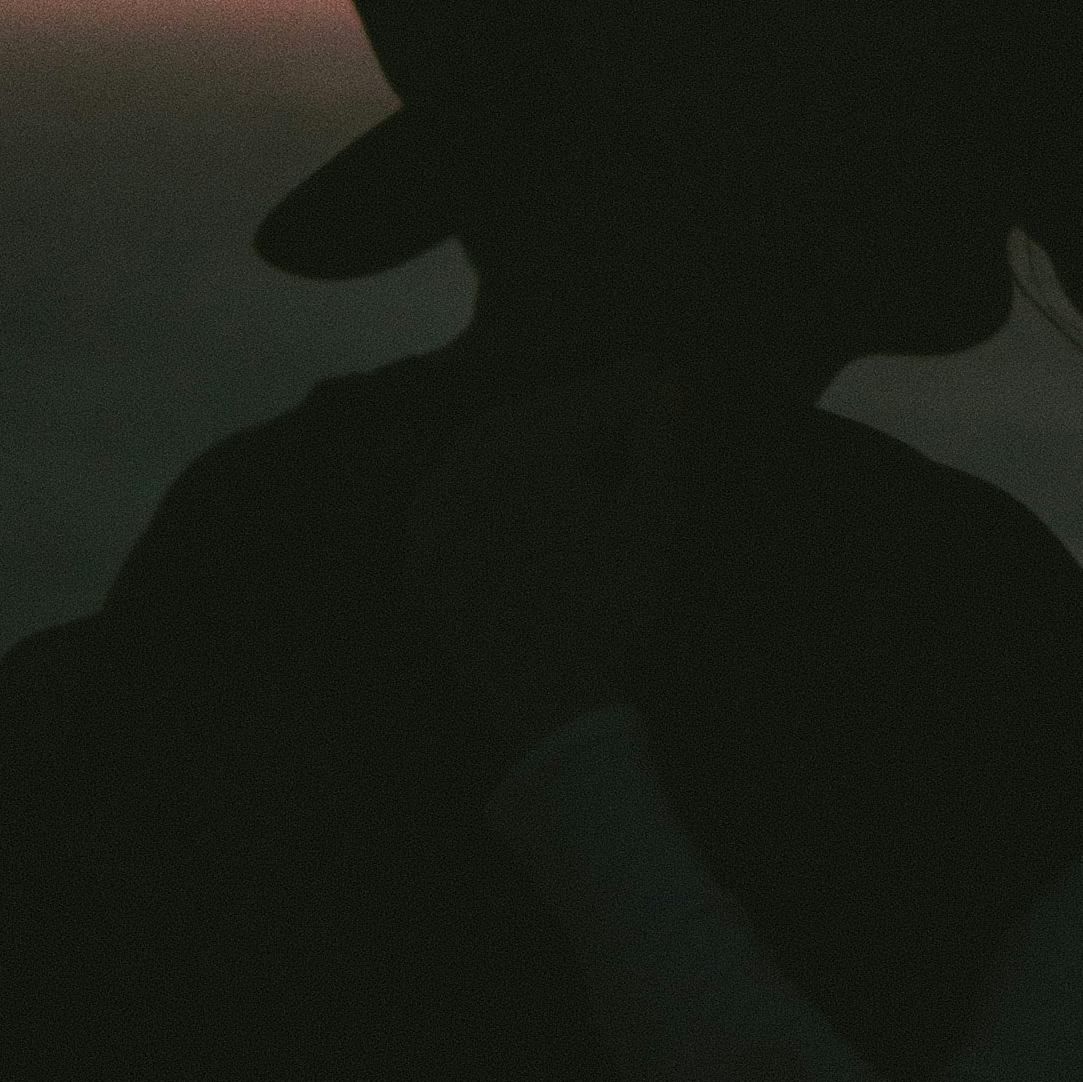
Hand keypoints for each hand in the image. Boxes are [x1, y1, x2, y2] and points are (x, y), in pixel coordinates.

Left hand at [403, 373, 687, 769]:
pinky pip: (452, 498)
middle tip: (622, 405)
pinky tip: (521, 491)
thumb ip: (657, 440)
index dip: (629, 389)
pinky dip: (487, 485)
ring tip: (578, 447)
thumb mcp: (651, 517)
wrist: (549, 702)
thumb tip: (662, 386)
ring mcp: (431, 514)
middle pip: (530, 416)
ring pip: (484, 451)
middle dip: (578, 408)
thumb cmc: (611, 605)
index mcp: (520, 449)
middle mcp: (462, 468)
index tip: (660, 379)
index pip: (583, 399)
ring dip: (531, 439)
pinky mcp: (420, 558)